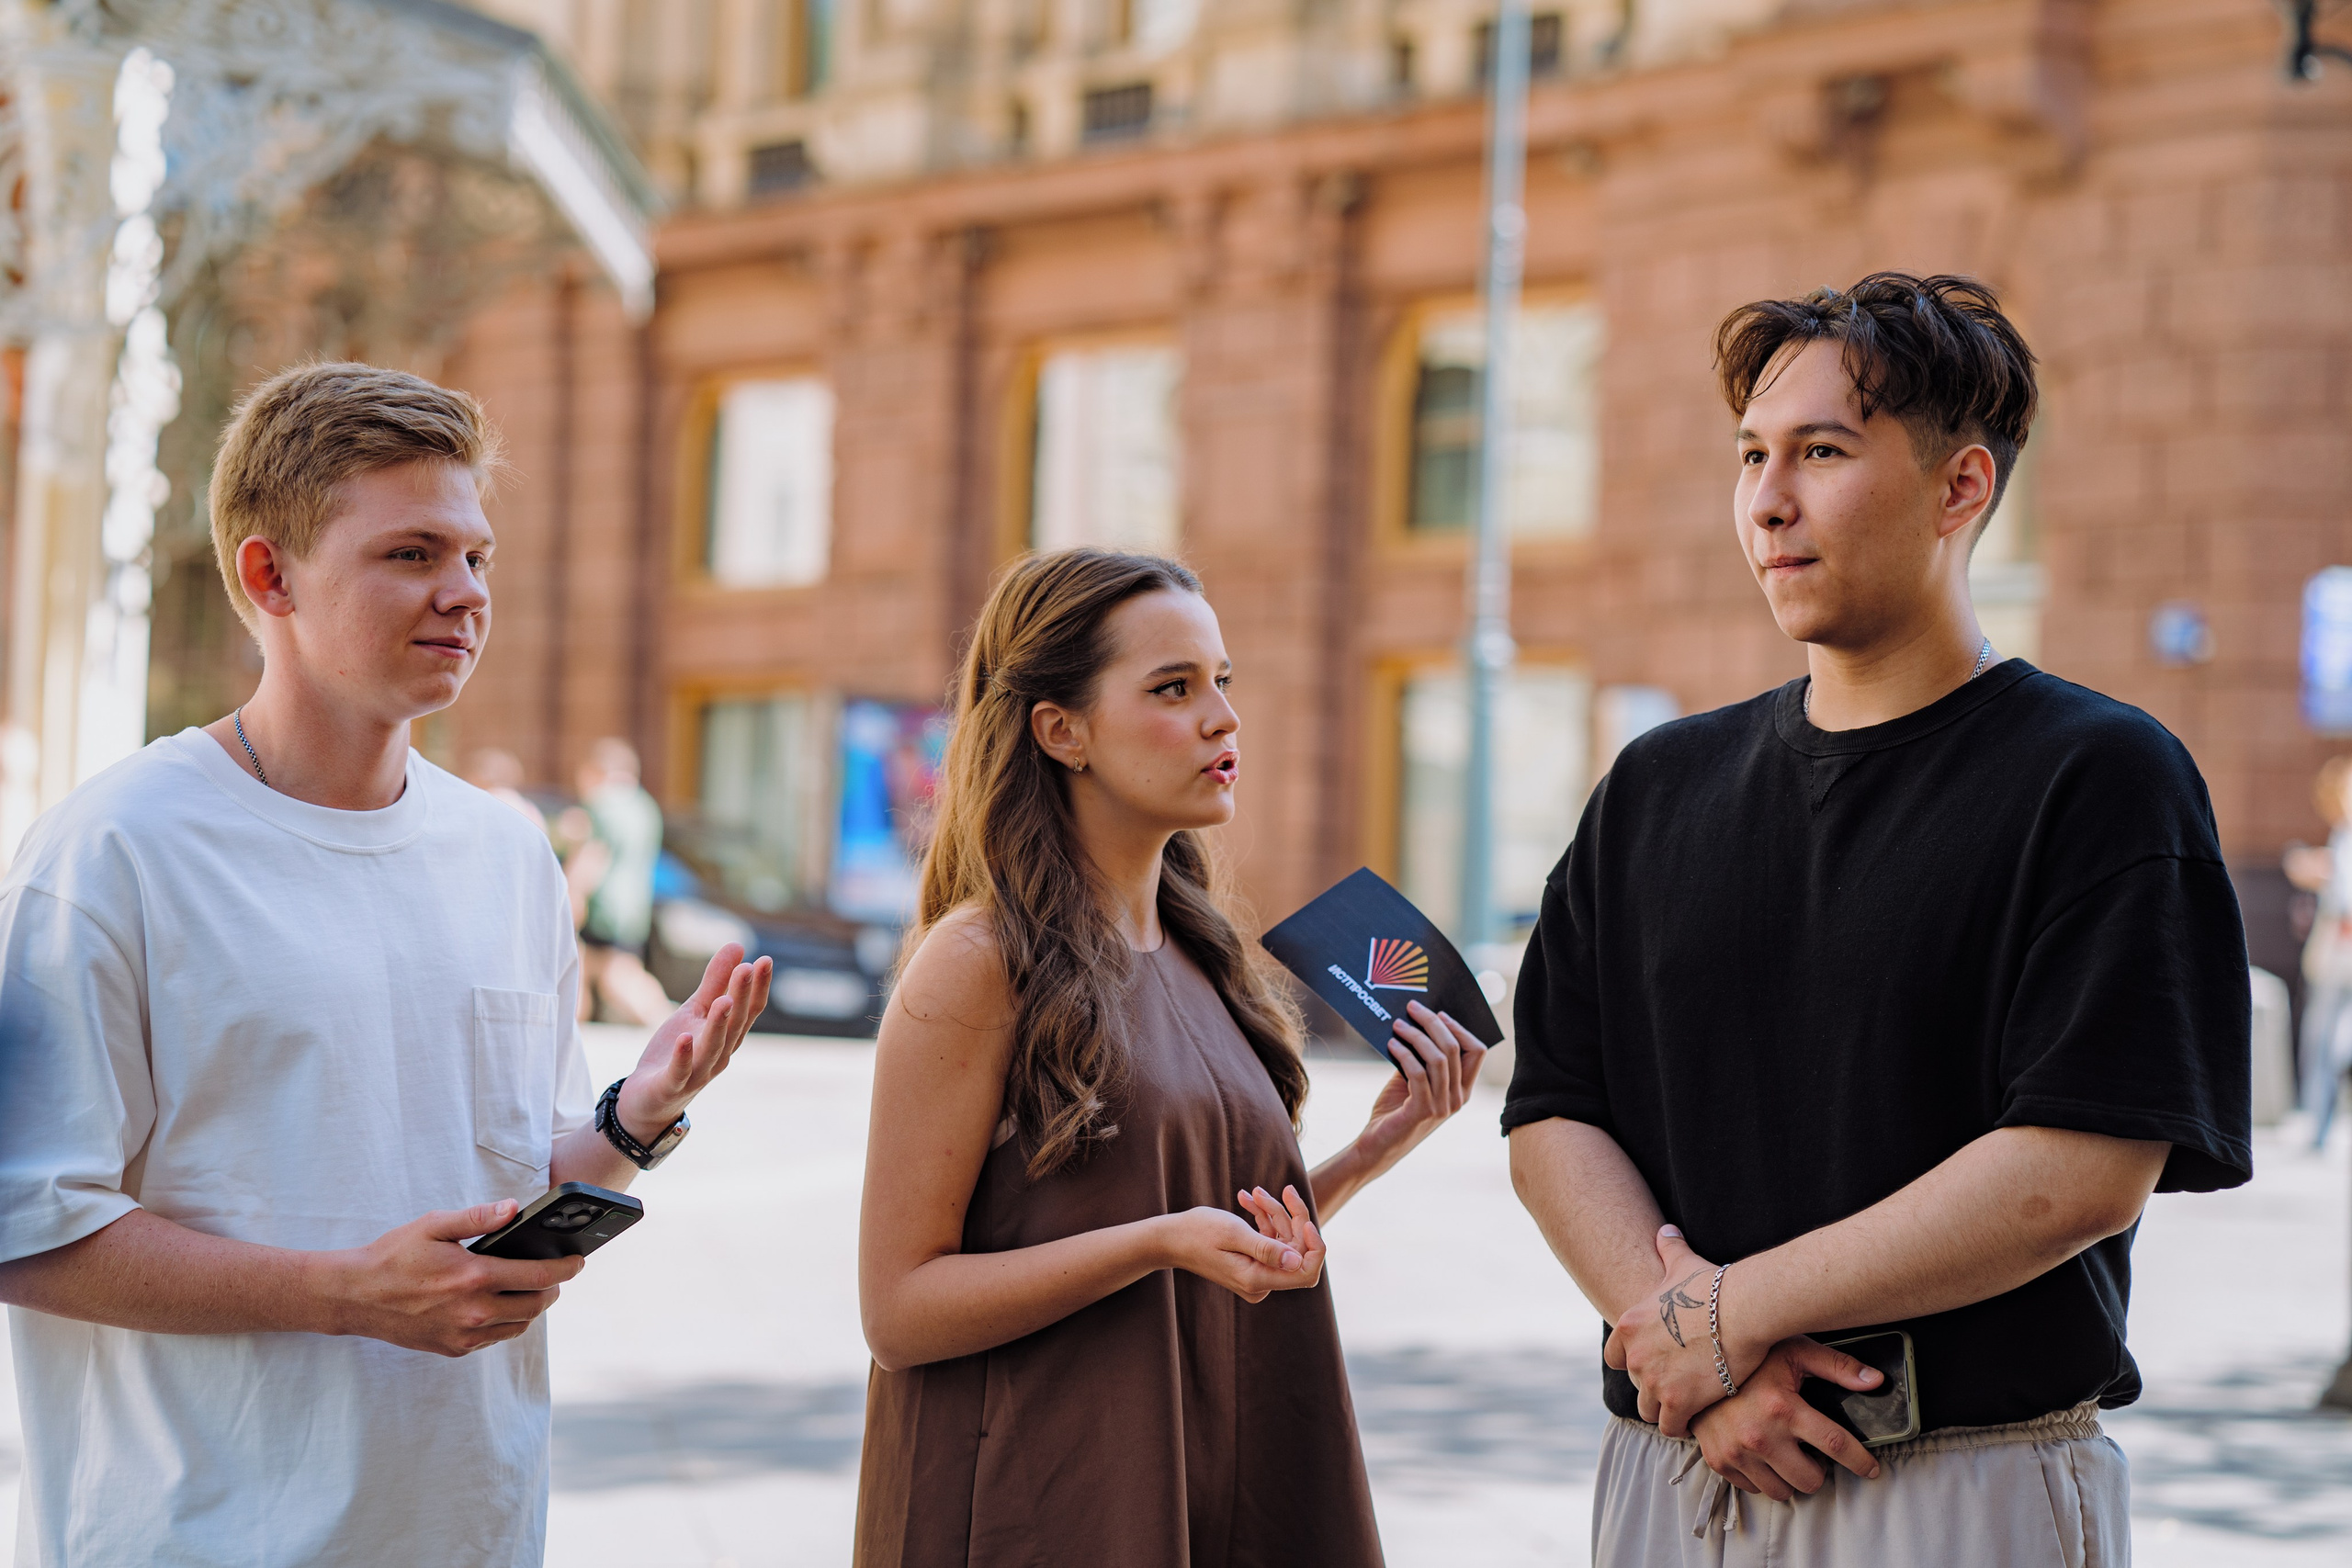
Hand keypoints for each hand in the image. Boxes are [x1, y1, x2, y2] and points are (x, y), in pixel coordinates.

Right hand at [322, 1201, 583, 1357]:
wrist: (354, 1296)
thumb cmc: (393, 1256)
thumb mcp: (434, 1225)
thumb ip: (478, 1217)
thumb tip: (515, 1208)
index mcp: (474, 1278)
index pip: (540, 1276)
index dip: (566, 1268)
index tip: (579, 1261)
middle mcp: (474, 1312)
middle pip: (536, 1305)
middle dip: (553, 1288)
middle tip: (556, 1273)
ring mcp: (463, 1335)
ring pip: (518, 1326)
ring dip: (531, 1308)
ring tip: (529, 1287)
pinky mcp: (453, 1349)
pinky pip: (494, 1339)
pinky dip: (506, 1323)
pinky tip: (499, 1304)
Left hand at [616, 943, 773, 1142]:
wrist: (649, 1098)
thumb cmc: (678, 1050)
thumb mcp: (695, 1010)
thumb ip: (715, 981)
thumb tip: (739, 944)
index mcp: (728, 1036)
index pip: (749, 1010)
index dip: (758, 987)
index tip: (765, 960)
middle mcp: (720, 1054)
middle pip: (734, 1025)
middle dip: (742, 996)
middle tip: (748, 968)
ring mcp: (698, 1072)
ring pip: (712, 1047)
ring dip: (719, 1024)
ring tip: (724, 1000)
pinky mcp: (672, 1085)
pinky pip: (680, 1071)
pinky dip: (684, 1056)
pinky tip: (685, 1037)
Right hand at [1157, 1195, 1323, 1302]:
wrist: (1170, 1238)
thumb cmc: (1197, 1232)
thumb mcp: (1233, 1233)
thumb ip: (1266, 1249)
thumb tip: (1295, 1261)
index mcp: (1257, 1279)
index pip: (1306, 1273)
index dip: (1314, 1247)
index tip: (1305, 1220)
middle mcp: (1261, 1282)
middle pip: (1297, 1251)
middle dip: (1292, 1218)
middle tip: (1282, 1189)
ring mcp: (1257, 1274)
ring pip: (1284, 1241)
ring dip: (1274, 1213)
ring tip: (1254, 1192)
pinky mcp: (1252, 1264)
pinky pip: (1270, 1239)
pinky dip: (1262, 1218)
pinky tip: (1246, 1199)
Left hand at [1353, 1001, 1487, 1180]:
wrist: (1377, 1146)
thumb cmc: (1395, 1110)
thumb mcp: (1414, 1080)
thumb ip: (1421, 1058)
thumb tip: (1417, 1022)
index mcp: (1462, 1090)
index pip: (1477, 1052)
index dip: (1460, 1028)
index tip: (1439, 1013)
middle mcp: (1458, 1098)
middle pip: (1455, 1049)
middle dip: (1433, 1023)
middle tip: (1413, 1007)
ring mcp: (1443, 1106)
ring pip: (1438, 1058)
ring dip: (1416, 1035)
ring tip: (1397, 1024)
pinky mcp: (1423, 1111)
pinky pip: (1418, 1073)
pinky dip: (1404, 1053)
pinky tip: (1391, 1044)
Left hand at [1604, 1225, 1769, 1436]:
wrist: (1741, 1310)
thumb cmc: (1715, 1285)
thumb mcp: (1683, 1263)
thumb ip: (1669, 1248)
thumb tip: (1665, 1230)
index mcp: (1629, 1326)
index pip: (1614, 1357)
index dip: (1632, 1363)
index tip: (1655, 1365)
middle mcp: (1634, 1355)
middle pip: (1635, 1384)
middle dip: (1654, 1386)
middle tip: (1680, 1384)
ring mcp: (1652, 1381)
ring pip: (1647, 1409)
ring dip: (1665, 1409)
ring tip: (1688, 1406)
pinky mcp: (1676, 1402)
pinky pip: (1669, 1426)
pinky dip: (1681, 1425)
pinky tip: (1698, 1419)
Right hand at [1691, 1336, 1885, 1499]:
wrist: (1695, 1363)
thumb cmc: (1751, 1357)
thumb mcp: (1794, 1352)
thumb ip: (1837, 1366)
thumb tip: (1877, 1381)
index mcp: (1783, 1408)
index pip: (1836, 1444)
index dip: (1860, 1461)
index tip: (1871, 1469)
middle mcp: (1760, 1435)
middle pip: (1810, 1480)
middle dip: (1819, 1470)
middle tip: (1813, 1453)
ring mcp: (1737, 1452)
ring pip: (1783, 1491)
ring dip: (1791, 1477)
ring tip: (1788, 1454)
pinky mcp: (1719, 1461)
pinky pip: (1755, 1489)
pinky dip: (1764, 1477)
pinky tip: (1763, 1455)